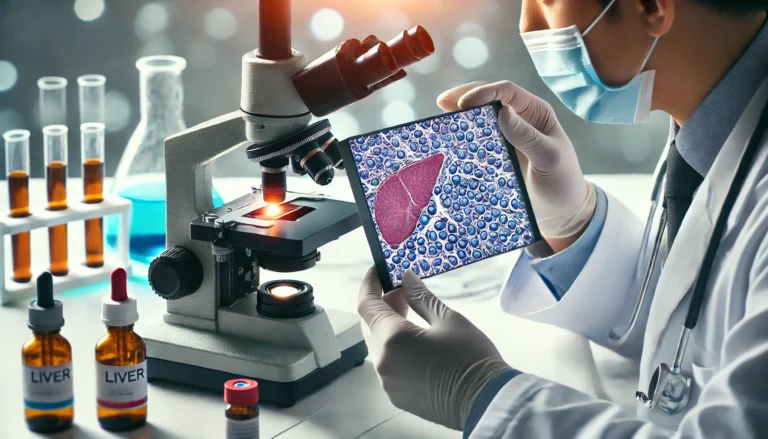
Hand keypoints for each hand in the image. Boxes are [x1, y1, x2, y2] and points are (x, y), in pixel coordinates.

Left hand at [358, 267, 508, 430]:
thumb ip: (421, 297)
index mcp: (391, 339)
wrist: (486, 402)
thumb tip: (406, 278)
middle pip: (370, 325)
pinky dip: (395, 348)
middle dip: (382, 305)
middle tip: (402, 290)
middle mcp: (383, 363)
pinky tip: (415, 341)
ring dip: (388, 327)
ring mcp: (388, 382)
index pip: (367, 305)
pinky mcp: (398, 396)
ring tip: (412, 313)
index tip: (378, 270)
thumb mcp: (448, 319)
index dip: (370, 284)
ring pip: (379, 346)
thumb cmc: (471, 358)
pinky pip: (389, 365)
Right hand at [438, 81, 595, 246]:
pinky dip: (459, 139)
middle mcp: (518, 119)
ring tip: (439, 120)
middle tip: (442, 103)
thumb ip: (528, 136)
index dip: (484, 92)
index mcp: (535, 112)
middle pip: (486, 100)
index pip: (507, 92)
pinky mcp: (493, 156)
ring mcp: (503, 138)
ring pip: (477, 120)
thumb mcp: (550, 158)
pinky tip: (445, 140)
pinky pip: (473, 142)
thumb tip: (503, 112)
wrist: (561, 213)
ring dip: (458, 117)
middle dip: (463, 98)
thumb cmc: (562, 183)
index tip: (463, 104)